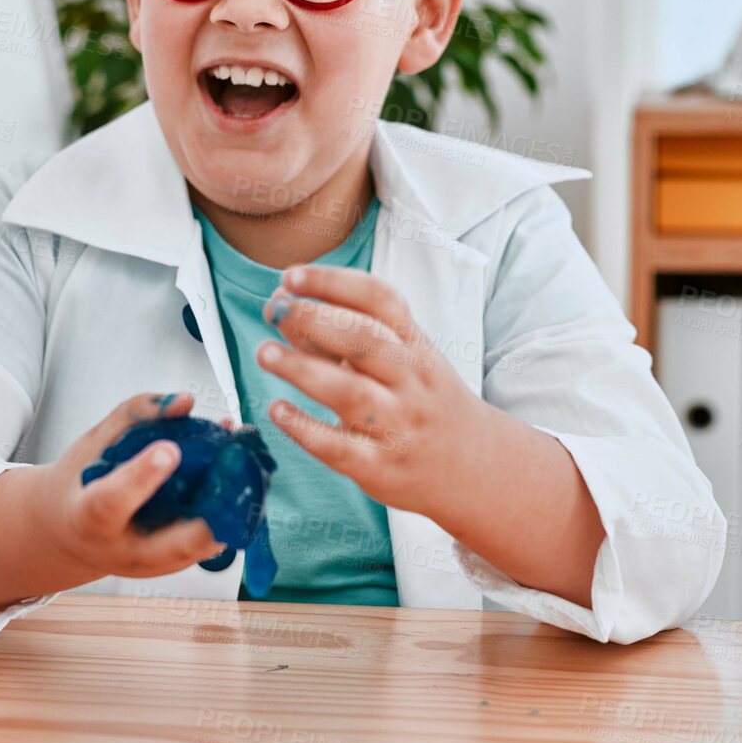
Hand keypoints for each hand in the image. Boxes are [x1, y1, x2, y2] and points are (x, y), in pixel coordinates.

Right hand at [40, 391, 229, 580]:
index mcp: (90, 518)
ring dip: (232, 509)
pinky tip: (244, 477)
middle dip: (207, 519)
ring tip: (247, 465)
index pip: (112, 502)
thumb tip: (185, 401)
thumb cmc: (83, 482)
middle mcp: (124, 550)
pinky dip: (230, 512)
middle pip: (172, 546)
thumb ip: (136, 416)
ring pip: (202, 547)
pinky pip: (209, 542)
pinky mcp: (178, 564)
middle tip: (234, 478)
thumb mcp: (94, 443)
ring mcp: (155, 564)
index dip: (141, 477)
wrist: (73, 535)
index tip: (169, 449)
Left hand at [256, 266, 488, 516]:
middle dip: (314, 320)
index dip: (335, 284)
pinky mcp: (381, 467)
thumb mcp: (401, 359)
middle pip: (365, 341)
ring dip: (302, 369)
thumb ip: (342, 334)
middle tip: (274, 309)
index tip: (292, 275)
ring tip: (265, 353)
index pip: (381, 301)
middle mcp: (411, 381)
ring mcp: (398, 425)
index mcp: (417, 345)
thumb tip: (282, 303)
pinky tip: (277, 410)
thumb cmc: (424, 401)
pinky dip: (305, 428)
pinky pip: (340, 448)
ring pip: (350, 393)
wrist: (476, 466)